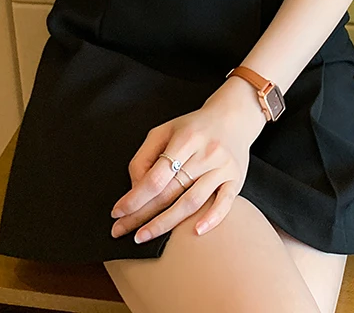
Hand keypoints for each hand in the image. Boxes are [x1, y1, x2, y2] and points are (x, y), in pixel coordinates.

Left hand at [110, 78, 267, 242]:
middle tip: (121, 231)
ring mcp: (222, 167)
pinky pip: (224, 203)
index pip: (155, 177)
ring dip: (166, 224)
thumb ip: (145, 157)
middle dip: (142, 215)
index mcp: (185, 139)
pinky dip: (211, 219)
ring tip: (144, 237)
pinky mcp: (236, 179)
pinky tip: (195, 232)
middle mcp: (205, 153)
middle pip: (170, 192)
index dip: (134, 198)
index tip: (117, 212)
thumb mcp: (164, 130)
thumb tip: (134, 189)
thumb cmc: (193, 127)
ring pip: (192, 202)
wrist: (233, 116)